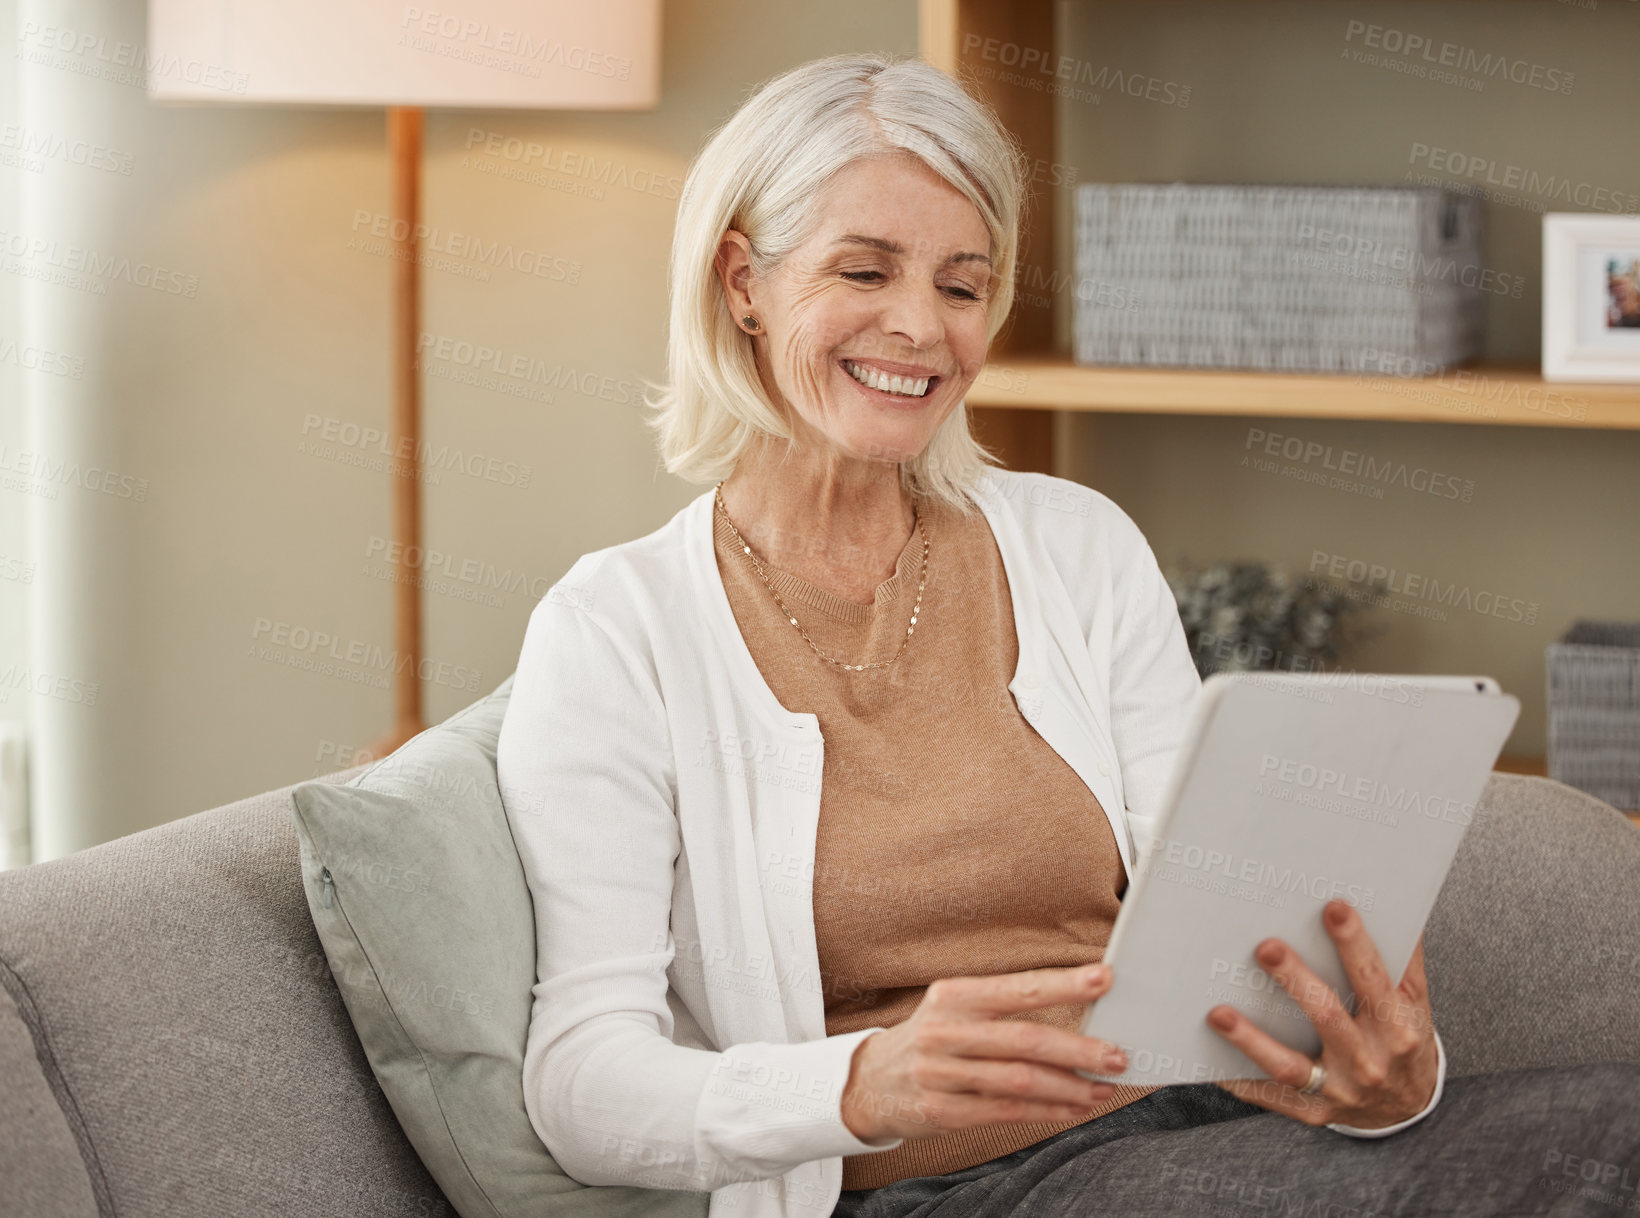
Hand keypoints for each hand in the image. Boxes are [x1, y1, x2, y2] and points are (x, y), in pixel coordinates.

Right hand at [839, 963, 1129, 1142]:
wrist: (869, 1081)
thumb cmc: (929, 1039)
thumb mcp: (954, 1010)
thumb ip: (1004, 1009)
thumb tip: (1075, 1009)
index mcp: (952, 996)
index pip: (1017, 988)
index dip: (1063, 984)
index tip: (1104, 979)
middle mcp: (945, 1032)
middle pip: (1025, 1039)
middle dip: (1079, 1049)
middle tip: (1117, 1055)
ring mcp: (941, 1074)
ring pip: (1020, 1080)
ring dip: (1069, 1087)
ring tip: (1101, 1088)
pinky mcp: (943, 1111)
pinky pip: (1006, 1111)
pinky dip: (1045, 1111)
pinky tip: (1070, 1108)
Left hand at [1205, 899, 1439, 1130]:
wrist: (1407, 1109)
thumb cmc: (1403, 1041)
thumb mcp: (1414, 1004)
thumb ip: (1403, 960)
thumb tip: (1392, 905)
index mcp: (1396, 1027)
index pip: (1373, 979)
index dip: (1354, 944)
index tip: (1333, 908)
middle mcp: (1368, 1060)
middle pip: (1327, 1016)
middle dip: (1296, 981)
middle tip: (1266, 947)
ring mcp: (1338, 1090)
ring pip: (1290, 1065)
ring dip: (1251, 1040)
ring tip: (1218, 1013)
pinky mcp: (1312, 1111)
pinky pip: (1269, 1096)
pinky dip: (1239, 1081)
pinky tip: (1208, 1062)